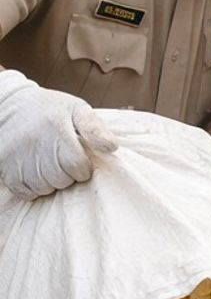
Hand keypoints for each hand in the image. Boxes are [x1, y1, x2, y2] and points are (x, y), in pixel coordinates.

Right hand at [0, 71, 116, 198]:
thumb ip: (95, 128)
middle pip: (62, 180)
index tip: (79, 158)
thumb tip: (112, 147)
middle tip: (62, 160)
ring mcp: (17, 158)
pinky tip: (35, 172)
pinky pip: (26, 192)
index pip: (77, 166)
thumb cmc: (48, 109)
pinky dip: (34, 187)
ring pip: (45, 188)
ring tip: (49, 165)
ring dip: (51, 182)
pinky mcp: (5, 169)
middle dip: (68, 175)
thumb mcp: (76, 109)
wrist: (7, 106)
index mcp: (56, 128)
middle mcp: (35, 144)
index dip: (83, 167)